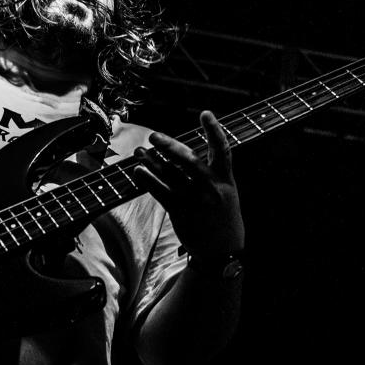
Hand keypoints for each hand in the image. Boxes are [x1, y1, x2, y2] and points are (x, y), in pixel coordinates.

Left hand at [132, 111, 243, 261]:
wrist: (222, 251)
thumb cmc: (222, 216)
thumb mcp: (226, 191)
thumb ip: (211, 172)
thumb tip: (184, 152)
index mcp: (225, 180)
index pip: (223, 150)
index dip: (215, 130)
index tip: (206, 113)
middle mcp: (211, 188)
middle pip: (188, 161)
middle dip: (170, 147)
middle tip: (154, 136)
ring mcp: (195, 200)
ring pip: (169, 175)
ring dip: (152, 161)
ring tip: (139, 151)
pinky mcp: (180, 212)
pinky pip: (160, 192)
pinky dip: (147, 179)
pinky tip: (138, 170)